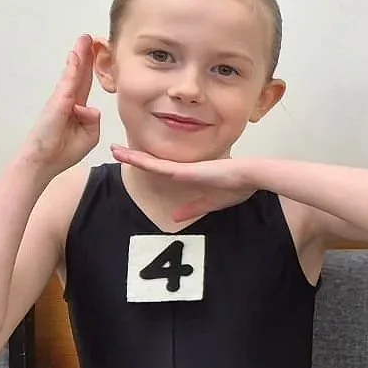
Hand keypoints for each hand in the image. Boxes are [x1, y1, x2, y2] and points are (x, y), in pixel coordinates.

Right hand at [18, 36, 102, 175]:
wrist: (43, 162)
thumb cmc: (63, 152)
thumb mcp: (89, 136)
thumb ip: (93, 121)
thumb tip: (89, 108)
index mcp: (77, 109)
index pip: (84, 84)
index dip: (89, 69)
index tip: (95, 53)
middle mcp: (68, 101)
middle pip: (79, 74)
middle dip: (84, 56)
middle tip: (88, 38)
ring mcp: (61, 101)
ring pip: (72, 75)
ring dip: (78, 57)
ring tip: (83, 41)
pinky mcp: (57, 104)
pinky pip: (68, 84)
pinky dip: (73, 70)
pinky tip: (76, 57)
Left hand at [111, 146, 258, 221]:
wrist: (252, 175)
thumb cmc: (240, 186)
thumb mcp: (212, 203)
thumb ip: (193, 208)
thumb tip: (174, 217)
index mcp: (191, 175)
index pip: (162, 169)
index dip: (147, 164)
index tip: (132, 160)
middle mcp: (184, 169)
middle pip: (153, 162)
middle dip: (134, 157)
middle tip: (115, 151)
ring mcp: (183, 168)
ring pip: (151, 162)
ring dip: (132, 156)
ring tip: (114, 150)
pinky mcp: (185, 170)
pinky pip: (158, 166)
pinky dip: (142, 161)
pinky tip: (128, 157)